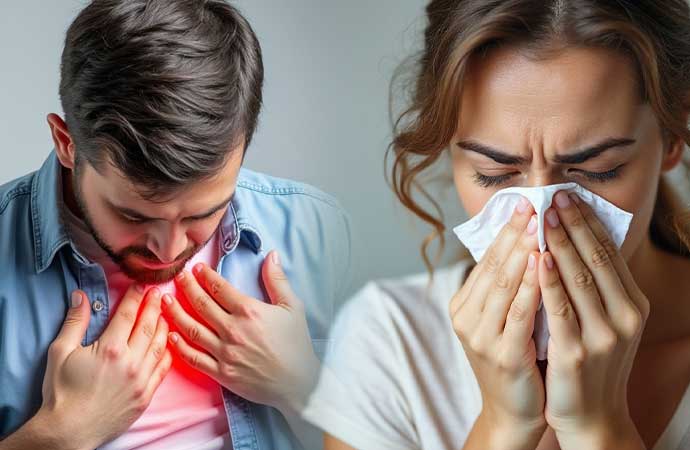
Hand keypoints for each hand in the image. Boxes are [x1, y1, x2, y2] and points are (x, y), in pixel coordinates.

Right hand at [37, 284, 172, 449]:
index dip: (135, 297)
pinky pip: (163, 369)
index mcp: (110, 349)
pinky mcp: (146, 395)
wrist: (69, 430)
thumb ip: (74, 322)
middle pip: (148, 326)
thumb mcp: (61, 352)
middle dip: (154, 306)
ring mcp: (141, 379)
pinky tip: (168, 343)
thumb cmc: (62, 392)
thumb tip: (80, 296)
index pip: (127, 315)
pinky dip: (167, 353)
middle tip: (158, 293)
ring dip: (163, 327)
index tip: (141, 286)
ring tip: (165, 314)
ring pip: (159, 346)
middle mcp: (130, 362)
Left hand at [161, 250, 319, 413]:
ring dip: (175, 313)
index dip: (206, 276)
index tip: (197, 267)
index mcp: (249, 312)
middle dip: (187, 287)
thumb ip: (278, 280)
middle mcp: (233, 330)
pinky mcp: (221, 373)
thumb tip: (272, 255)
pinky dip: (179, 346)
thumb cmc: (296, 344)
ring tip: (165, 301)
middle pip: (201, 304)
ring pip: (192, 329)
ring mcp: (224, 353)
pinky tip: (171, 335)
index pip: (220, 289)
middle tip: (178, 277)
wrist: (298, 384)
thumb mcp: (293, 307)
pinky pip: (194, 358)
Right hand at [450, 197, 546, 447]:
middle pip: (493, 267)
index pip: (486, 261)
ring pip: (503, 285)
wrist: (512, 410)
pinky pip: (518, 313)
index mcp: (464, 306)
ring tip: (538, 226)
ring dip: (522, 252)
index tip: (524, 205)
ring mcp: (481, 337)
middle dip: (514, 234)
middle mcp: (466, 318)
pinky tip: (543, 264)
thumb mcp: (502, 319)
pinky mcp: (501, 354)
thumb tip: (525, 242)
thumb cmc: (515, 359)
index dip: (506, 232)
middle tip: (532, 205)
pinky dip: (530, 286)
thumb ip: (507, 287)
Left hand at [538, 191, 647, 449]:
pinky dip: (550, 282)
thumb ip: (594, 286)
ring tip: (542, 218)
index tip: (567, 197)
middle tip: (553, 197)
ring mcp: (603, 335)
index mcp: (632, 304)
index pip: (608, 253)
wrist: (591, 415)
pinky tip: (539, 259)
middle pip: (596, 260)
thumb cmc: (591, 361)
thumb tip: (575, 239)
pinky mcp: (576, 352)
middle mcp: (624, 316)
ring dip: (560, 245)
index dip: (587, 223)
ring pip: (579, 279)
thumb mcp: (604, 320)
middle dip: (573, 225)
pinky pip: (561, 309)